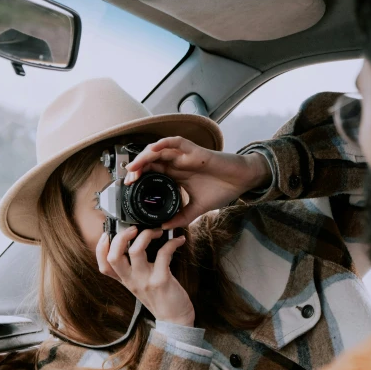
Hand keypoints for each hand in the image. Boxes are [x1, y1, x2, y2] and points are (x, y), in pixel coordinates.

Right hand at [96, 227, 194, 326]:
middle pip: (114, 256)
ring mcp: (145, 281)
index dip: (100, 249)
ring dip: (146, 235)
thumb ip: (136, 269)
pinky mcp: (161, 280)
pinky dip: (172, 243)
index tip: (107, 234)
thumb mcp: (142, 285)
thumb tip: (138, 244)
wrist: (176, 320)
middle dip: (121, 237)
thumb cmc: (162, 299)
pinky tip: (178, 240)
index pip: (104, 266)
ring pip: (136, 251)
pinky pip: (163, 254)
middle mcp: (132, 280)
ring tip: (157, 231)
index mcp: (126, 280)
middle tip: (134, 229)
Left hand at [124, 137, 271, 228]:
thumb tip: (165, 227)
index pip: (151, 172)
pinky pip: (176, 142)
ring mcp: (185, 155)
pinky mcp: (195, 150)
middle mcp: (177, 163)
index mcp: (176, 174)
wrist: (242, 181)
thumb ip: (181, 217)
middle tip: (128, 180)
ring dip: (144, 157)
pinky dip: (163, 143)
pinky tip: (154, 150)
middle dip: (137, 168)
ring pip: (158, 150)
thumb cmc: (222, 190)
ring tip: (134, 168)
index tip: (129, 188)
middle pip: (150, 160)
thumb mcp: (197, 209)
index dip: (139, 177)